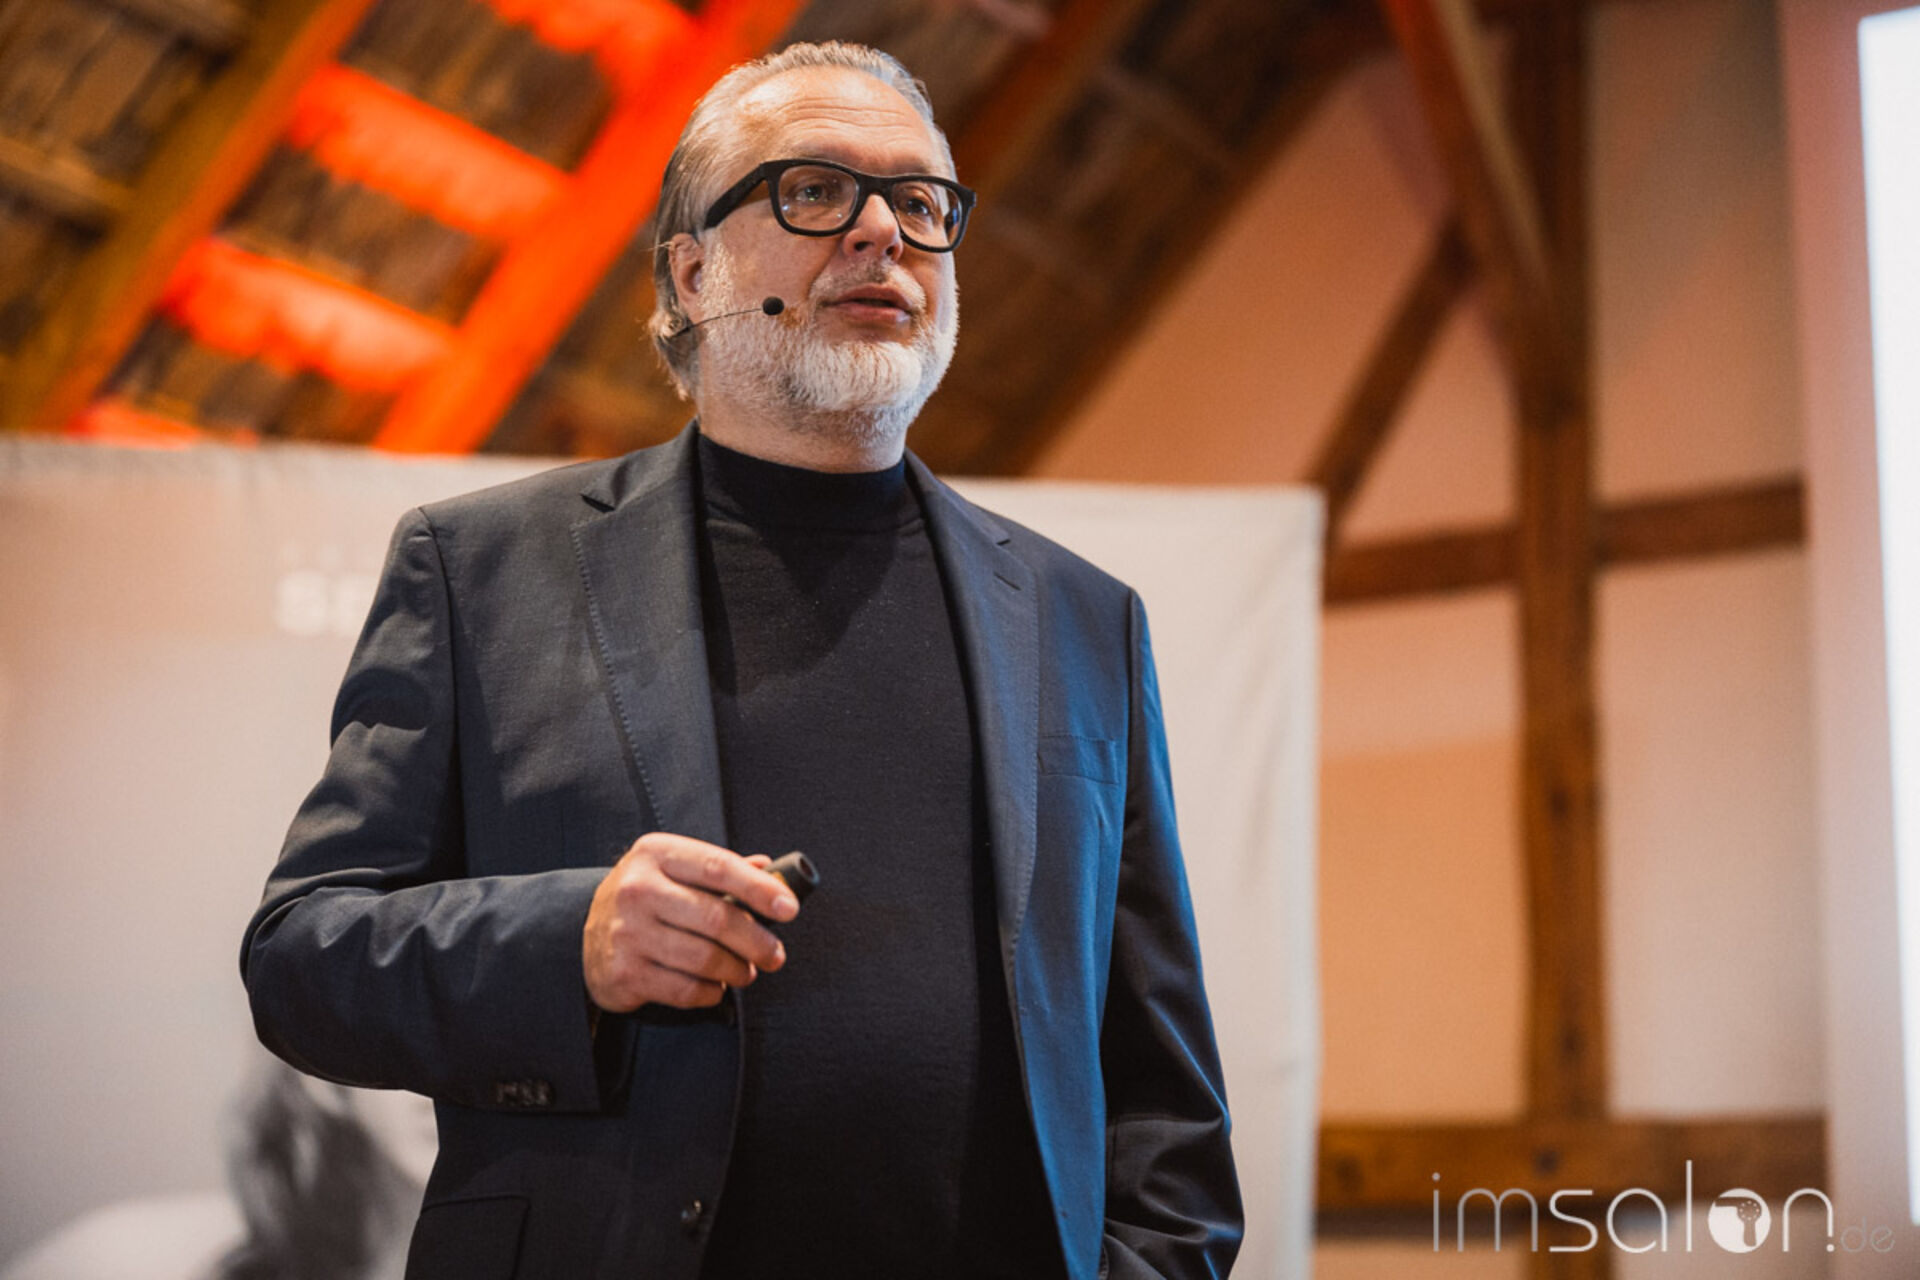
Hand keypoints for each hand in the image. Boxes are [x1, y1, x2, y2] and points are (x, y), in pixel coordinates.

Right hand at [583, 833, 798, 1012]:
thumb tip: (771, 870)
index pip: (719, 867)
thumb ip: (720, 868)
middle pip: (717, 918)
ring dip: (738, 971)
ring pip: (705, 959)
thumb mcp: (674, 869)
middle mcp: (637, 889)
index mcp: (655, 853)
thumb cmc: (647, 898)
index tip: (789, 908)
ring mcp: (627, 933)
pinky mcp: (625, 973)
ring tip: (747, 971)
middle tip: (775, 954)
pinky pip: (686, 990)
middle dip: (757, 941)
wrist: (586, 934)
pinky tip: (717, 986)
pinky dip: (712, 993)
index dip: (760, 889)